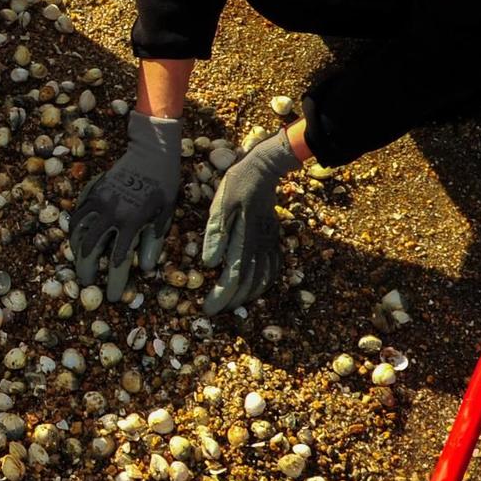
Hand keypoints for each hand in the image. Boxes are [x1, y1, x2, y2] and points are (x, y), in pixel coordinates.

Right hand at [68, 109, 183, 296]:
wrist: (151, 152)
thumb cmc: (164, 185)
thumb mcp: (164, 215)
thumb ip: (153, 242)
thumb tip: (144, 269)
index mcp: (131, 223)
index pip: (118, 261)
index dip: (113, 282)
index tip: (112, 297)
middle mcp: (111, 214)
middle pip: (90, 251)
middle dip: (87, 271)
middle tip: (88, 284)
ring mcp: (98, 202)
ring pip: (78, 233)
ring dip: (76, 253)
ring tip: (79, 265)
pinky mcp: (92, 192)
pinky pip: (77, 215)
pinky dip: (74, 230)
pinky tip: (77, 240)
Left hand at [202, 128, 302, 315]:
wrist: (265, 168)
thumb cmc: (237, 184)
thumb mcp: (220, 204)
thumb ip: (216, 234)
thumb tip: (208, 264)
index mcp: (244, 239)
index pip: (233, 277)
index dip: (221, 297)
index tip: (207, 310)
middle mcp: (260, 246)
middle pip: (248, 284)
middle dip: (231, 302)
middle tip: (215, 311)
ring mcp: (269, 244)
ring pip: (262, 280)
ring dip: (247, 296)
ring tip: (231, 304)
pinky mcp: (273, 239)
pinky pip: (273, 268)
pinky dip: (263, 284)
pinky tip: (254, 287)